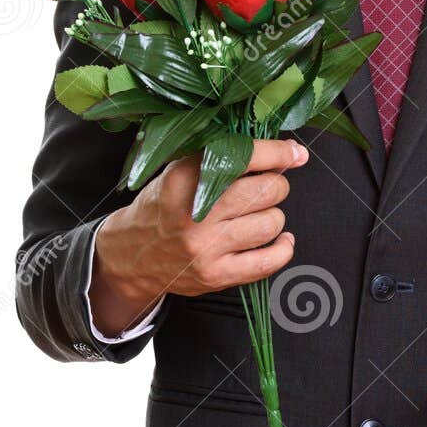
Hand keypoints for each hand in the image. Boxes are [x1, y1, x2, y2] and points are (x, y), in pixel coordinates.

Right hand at [90, 137, 308, 335]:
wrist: (131, 254)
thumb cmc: (164, 206)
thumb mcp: (179, 170)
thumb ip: (222, 157)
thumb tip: (287, 151)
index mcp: (184, 178)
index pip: (245, 158)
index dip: (278, 154)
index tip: (295, 153)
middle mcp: (196, 213)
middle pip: (265, 191)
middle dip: (276, 185)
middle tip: (267, 187)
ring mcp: (206, 247)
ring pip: (271, 223)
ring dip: (274, 216)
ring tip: (259, 215)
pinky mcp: (216, 274)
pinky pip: (268, 261)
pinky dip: (283, 248)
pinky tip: (280, 239)